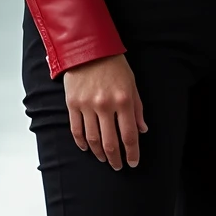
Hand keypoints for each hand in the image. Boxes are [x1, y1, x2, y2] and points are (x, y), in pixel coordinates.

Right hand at [62, 53, 145, 169]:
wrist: (88, 49)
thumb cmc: (114, 65)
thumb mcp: (132, 84)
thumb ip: (137, 109)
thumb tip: (142, 130)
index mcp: (123, 101)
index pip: (129, 135)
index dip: (132, 153)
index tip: (133, 163)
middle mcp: (105, 105)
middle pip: (110, 142)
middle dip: (115, 158)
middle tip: (118, 166)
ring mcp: (87, 106)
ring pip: (92, 139)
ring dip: (99, 153)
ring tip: (104, 159)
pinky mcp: (72, 104)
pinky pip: (76, 130)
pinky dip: (81, 142)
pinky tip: (87, 148)